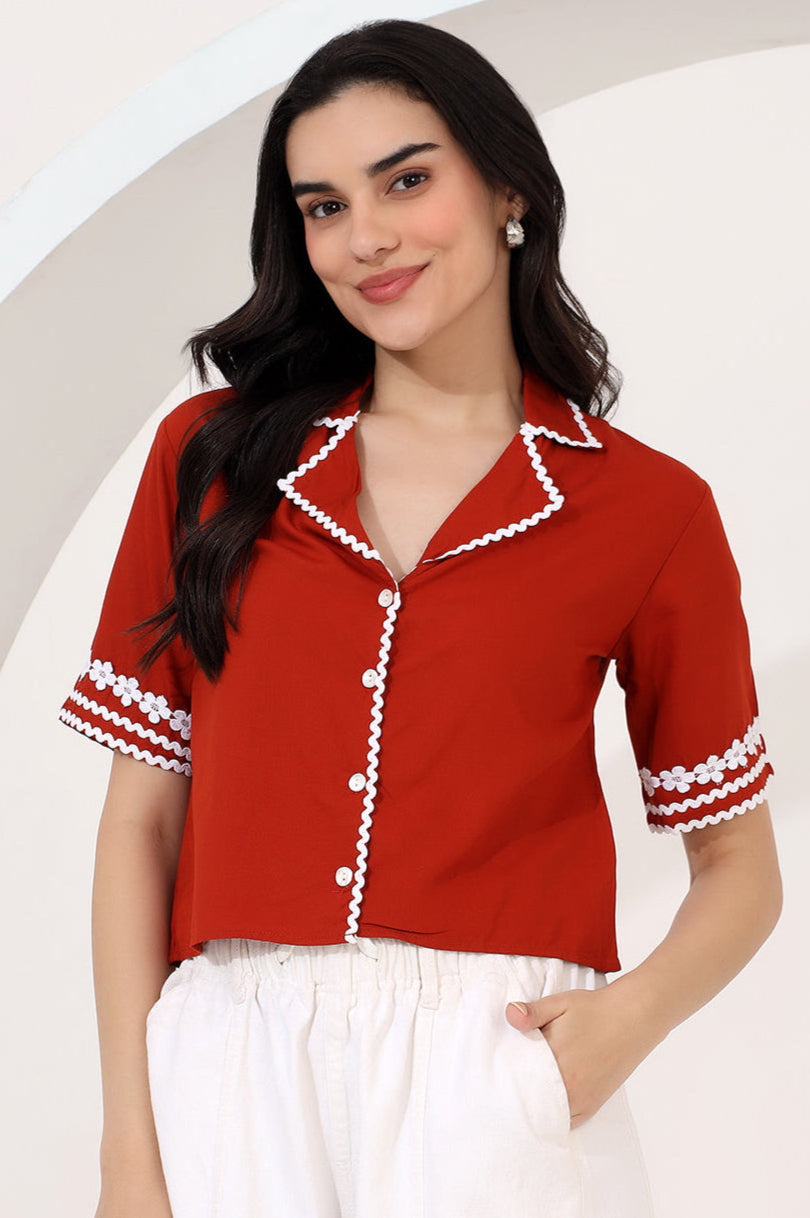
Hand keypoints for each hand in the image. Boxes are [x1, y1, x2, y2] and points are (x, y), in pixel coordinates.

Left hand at [504, 982, 660, 1129]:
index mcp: (556, 1060)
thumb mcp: (560, 1003)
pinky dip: (552, 1115)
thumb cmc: (595, 1010)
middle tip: (502, 1085)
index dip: (505, 1073)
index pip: (519, 1076)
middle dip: (516, 1092)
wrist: (633, 1018)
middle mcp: (569, 1086)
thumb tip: (509, 1015)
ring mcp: (582, 1100)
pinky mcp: (592, 1106)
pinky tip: (543, 1104)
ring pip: (546, 1114)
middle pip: (530, 1098)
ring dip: (534, 1105)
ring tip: (520, 1094)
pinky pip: (565, 1121)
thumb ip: (532, 1012)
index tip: (495, 1069)